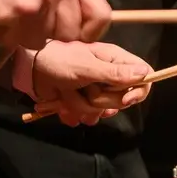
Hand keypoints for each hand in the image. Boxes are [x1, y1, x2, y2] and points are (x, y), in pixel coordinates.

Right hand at [0, 0, 112, 47]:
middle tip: (38, 20)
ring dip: (34, 35)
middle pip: (73, 33)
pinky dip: (18, 36)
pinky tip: (9, 21)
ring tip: (21, 17)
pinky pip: (29, 40)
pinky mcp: (25, 13)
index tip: (82, 34)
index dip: (93, 31)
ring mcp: (44, 0)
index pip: (102, 14)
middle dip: (55, 33)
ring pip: (49, 39)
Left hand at [28, 41, 153, 126]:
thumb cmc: (60, 60)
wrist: (31, 69)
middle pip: (122, 100)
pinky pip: (88, 117)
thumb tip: (144, 73)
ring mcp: (96, 91)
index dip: (138, 91)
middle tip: (85, 89)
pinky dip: (73, 112)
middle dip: (100, 99)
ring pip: (102, 111)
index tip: (125, 100)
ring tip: (69, 93)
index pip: (143, 77)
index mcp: (116, 60)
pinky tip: (63, 104)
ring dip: (82, 106)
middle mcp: (110, 76)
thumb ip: (114, 73)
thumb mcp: (87, 66)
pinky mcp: (83, 103)